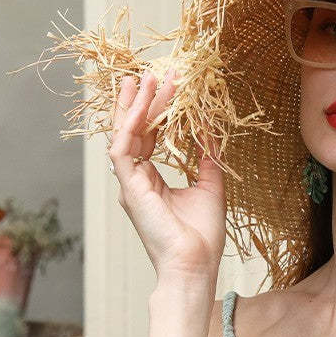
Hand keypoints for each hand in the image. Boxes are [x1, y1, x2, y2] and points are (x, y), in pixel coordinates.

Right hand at [108, 69, 225, 281]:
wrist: (195, 263)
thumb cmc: (202, 236)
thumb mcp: (210, 188)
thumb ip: (208, 159)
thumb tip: (210, 131)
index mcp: (151, 182)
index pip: (150, 138)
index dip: (159, 112)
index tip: (172, 88)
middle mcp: (136, 180)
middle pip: (135, 131)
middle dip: (143, 101)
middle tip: (152, 73)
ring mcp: (130, 183)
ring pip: (126, 134)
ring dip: (136, 105)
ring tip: (145, 78)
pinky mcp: (128, 186)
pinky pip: (124, 146)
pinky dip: (134, 122)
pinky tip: (144, 101)